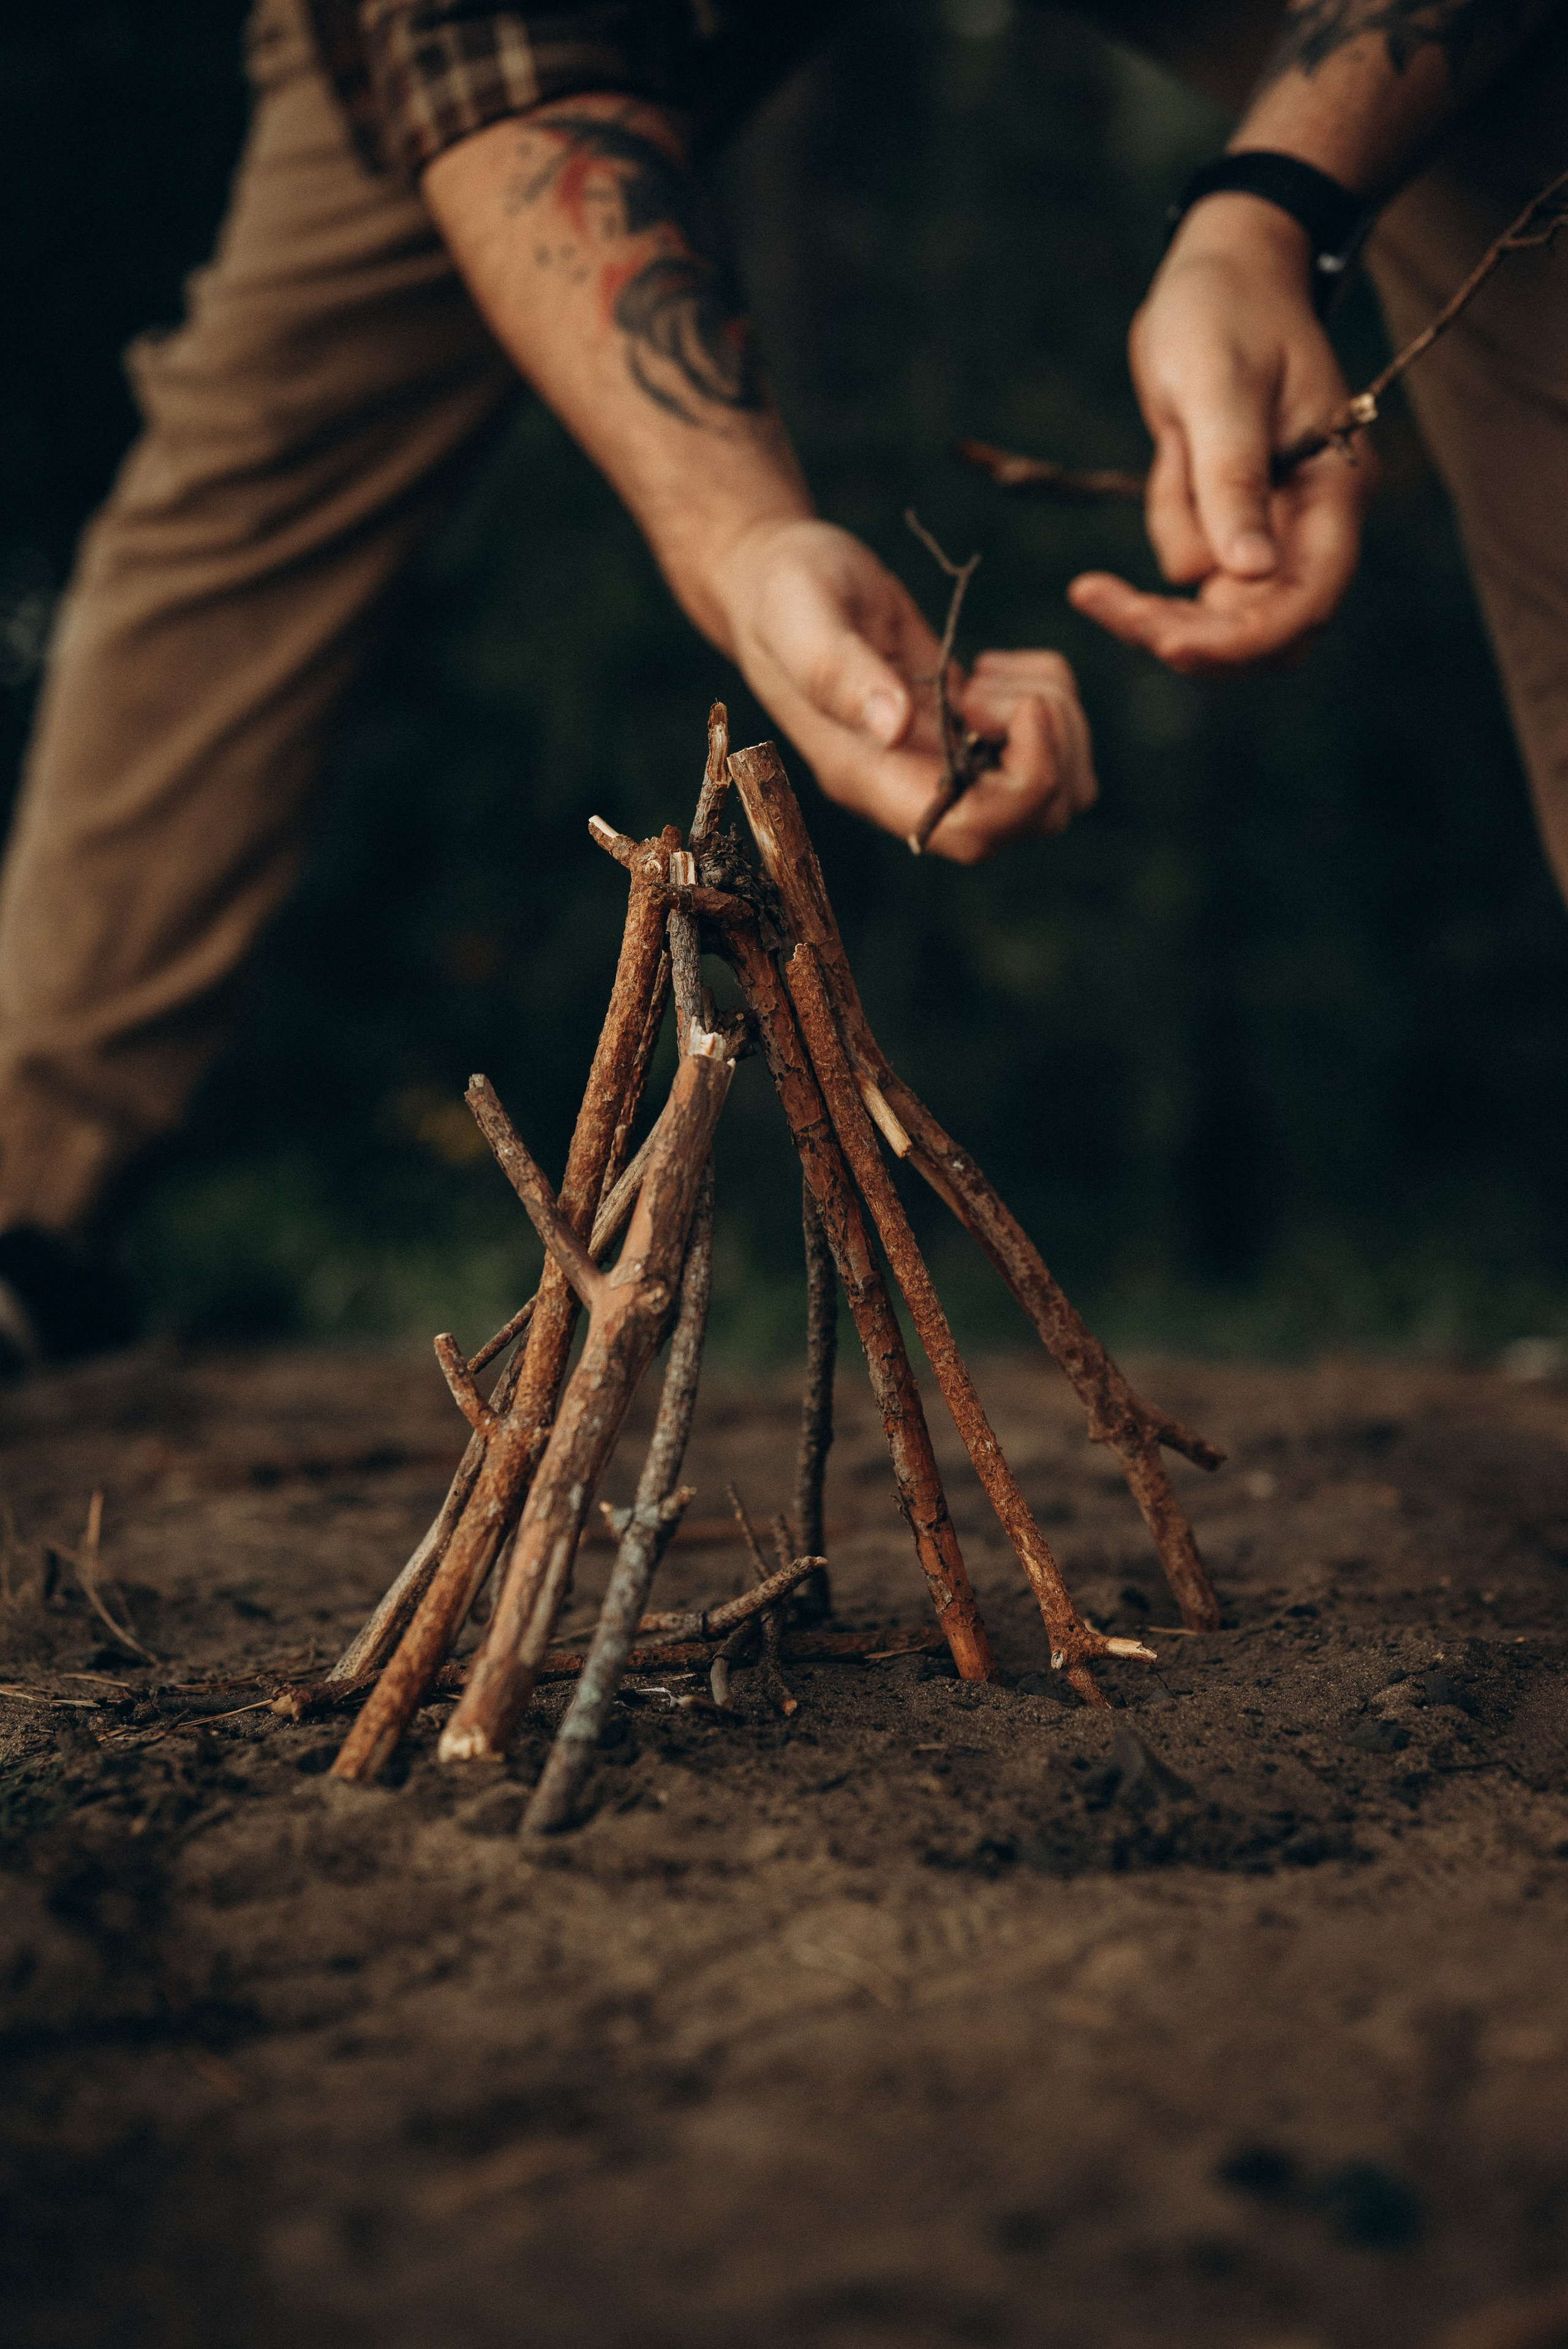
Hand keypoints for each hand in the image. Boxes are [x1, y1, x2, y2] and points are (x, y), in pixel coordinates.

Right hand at [709, 516, 1097, 863]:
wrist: (774, 579)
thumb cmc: (780, 594)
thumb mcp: (801, 618)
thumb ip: (839, 673)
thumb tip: (896, 726)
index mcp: (871, 780)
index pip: (974, 830)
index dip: (1025, 780)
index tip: (1020, 705)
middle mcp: (913, 786)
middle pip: (1032, 818)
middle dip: (1050, 743)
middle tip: (988, 676)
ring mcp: (944, 763)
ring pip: (1055, 789)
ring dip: (1056, 722)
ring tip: (989, 669)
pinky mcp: (966, 733)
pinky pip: (1048, 748)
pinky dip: (1050, 701)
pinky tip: (996, 666)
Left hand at [1068, 194, 1375, 675]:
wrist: (1220, 270)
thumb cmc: (1224, 310)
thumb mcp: (1218, 386)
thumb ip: (1232, 479)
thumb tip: (1248, 572)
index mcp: (1335, 490)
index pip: (1305, 604)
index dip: (1239, 642)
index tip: (1162, 643)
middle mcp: (1315, 523)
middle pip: (1261, 630)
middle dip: (1185, 628)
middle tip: (1099, 597)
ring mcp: (1276, 527)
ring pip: (1217, 607)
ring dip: (1170, 554)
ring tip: (1170, 450)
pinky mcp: (1234, 522)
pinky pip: (1189, 561)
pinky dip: (1166, 522)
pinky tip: (1171, 450)